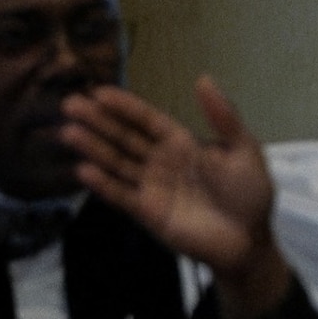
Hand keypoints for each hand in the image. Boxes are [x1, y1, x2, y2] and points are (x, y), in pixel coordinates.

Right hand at [63, 77, 290, 318]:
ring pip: (117, 163)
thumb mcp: (243, 148)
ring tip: (68, 132)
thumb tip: (203, 78)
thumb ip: (222, 116)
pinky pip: (121, 195)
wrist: (249, 240)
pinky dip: (103, 184)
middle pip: (124, 137)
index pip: (146, 119)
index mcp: (182, 142)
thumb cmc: (249, 192)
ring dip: (93, 148)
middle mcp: (161, 161)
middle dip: (98, 121)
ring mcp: (152, 187)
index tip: (98, 92)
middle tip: (69, 105)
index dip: (124, 106)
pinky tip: (82, 170)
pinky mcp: (148, 213)